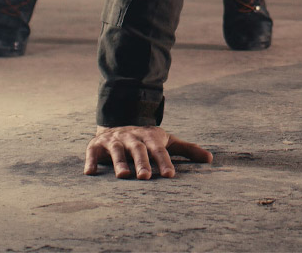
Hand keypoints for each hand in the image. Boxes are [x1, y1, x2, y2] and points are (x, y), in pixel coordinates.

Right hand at [84, 125, 212, 178]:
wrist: (118, 123)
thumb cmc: (147, 139)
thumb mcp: (167, 141)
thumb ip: (187, 150)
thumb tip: (211, 159)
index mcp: (149, 137)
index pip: (158, 150)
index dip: (164, 162)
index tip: (170, 176)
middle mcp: (132, 138)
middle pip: (138, 150)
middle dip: (142, 163)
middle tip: (146, 177)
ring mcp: (114, 140)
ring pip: (117, 151)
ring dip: (119, 162)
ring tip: (123, 176)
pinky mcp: (96, 145)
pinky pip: (92, 153)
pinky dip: (91, 161)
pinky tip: (90, 173)